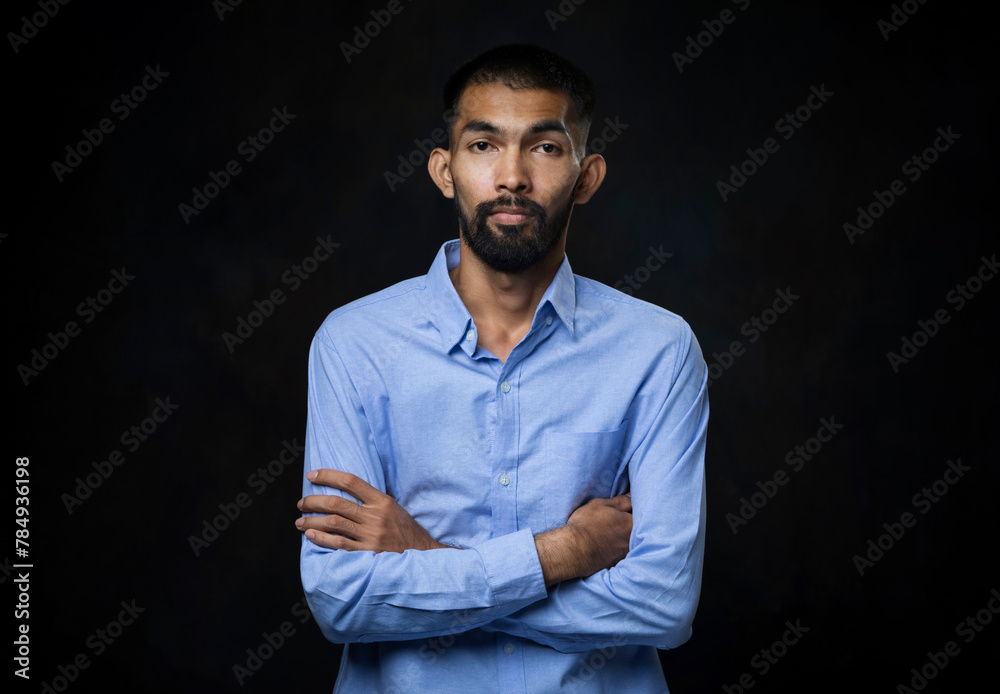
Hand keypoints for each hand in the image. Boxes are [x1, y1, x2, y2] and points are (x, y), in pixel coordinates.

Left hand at [296, 469, 447, 552]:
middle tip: (302, 503)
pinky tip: (310, 535)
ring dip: (312, 521)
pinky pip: (338, 544)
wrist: (424, 556)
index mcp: (382, 501)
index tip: (312, 475)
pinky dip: (321, 539)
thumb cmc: (405, 531)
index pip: (350, 481)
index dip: (328, 475)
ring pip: (333, 523)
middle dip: (313, 501)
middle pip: (336, 503)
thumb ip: (372, 500)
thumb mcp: (393, 508)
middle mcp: (375, 517)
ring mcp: (371, 536)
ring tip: (300, 521)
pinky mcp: (367, 554)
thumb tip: (344, 492)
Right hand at [535, 493, 631, 585]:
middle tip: (615, 520)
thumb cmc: (586, 524)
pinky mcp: (616, 563)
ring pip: (629, 542)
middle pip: (637, 529)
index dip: (633, 510)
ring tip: (609, 533)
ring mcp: (625, 554)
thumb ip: (621, 500)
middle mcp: (632, 540)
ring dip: (623, 537)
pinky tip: (605, 544)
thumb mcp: (601, 505)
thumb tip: (632, 496)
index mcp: (631, 523)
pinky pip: (620, 552)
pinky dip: (616, 548)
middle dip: (629, 524)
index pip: (641, 514)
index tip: (626, 508)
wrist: (572, 550)